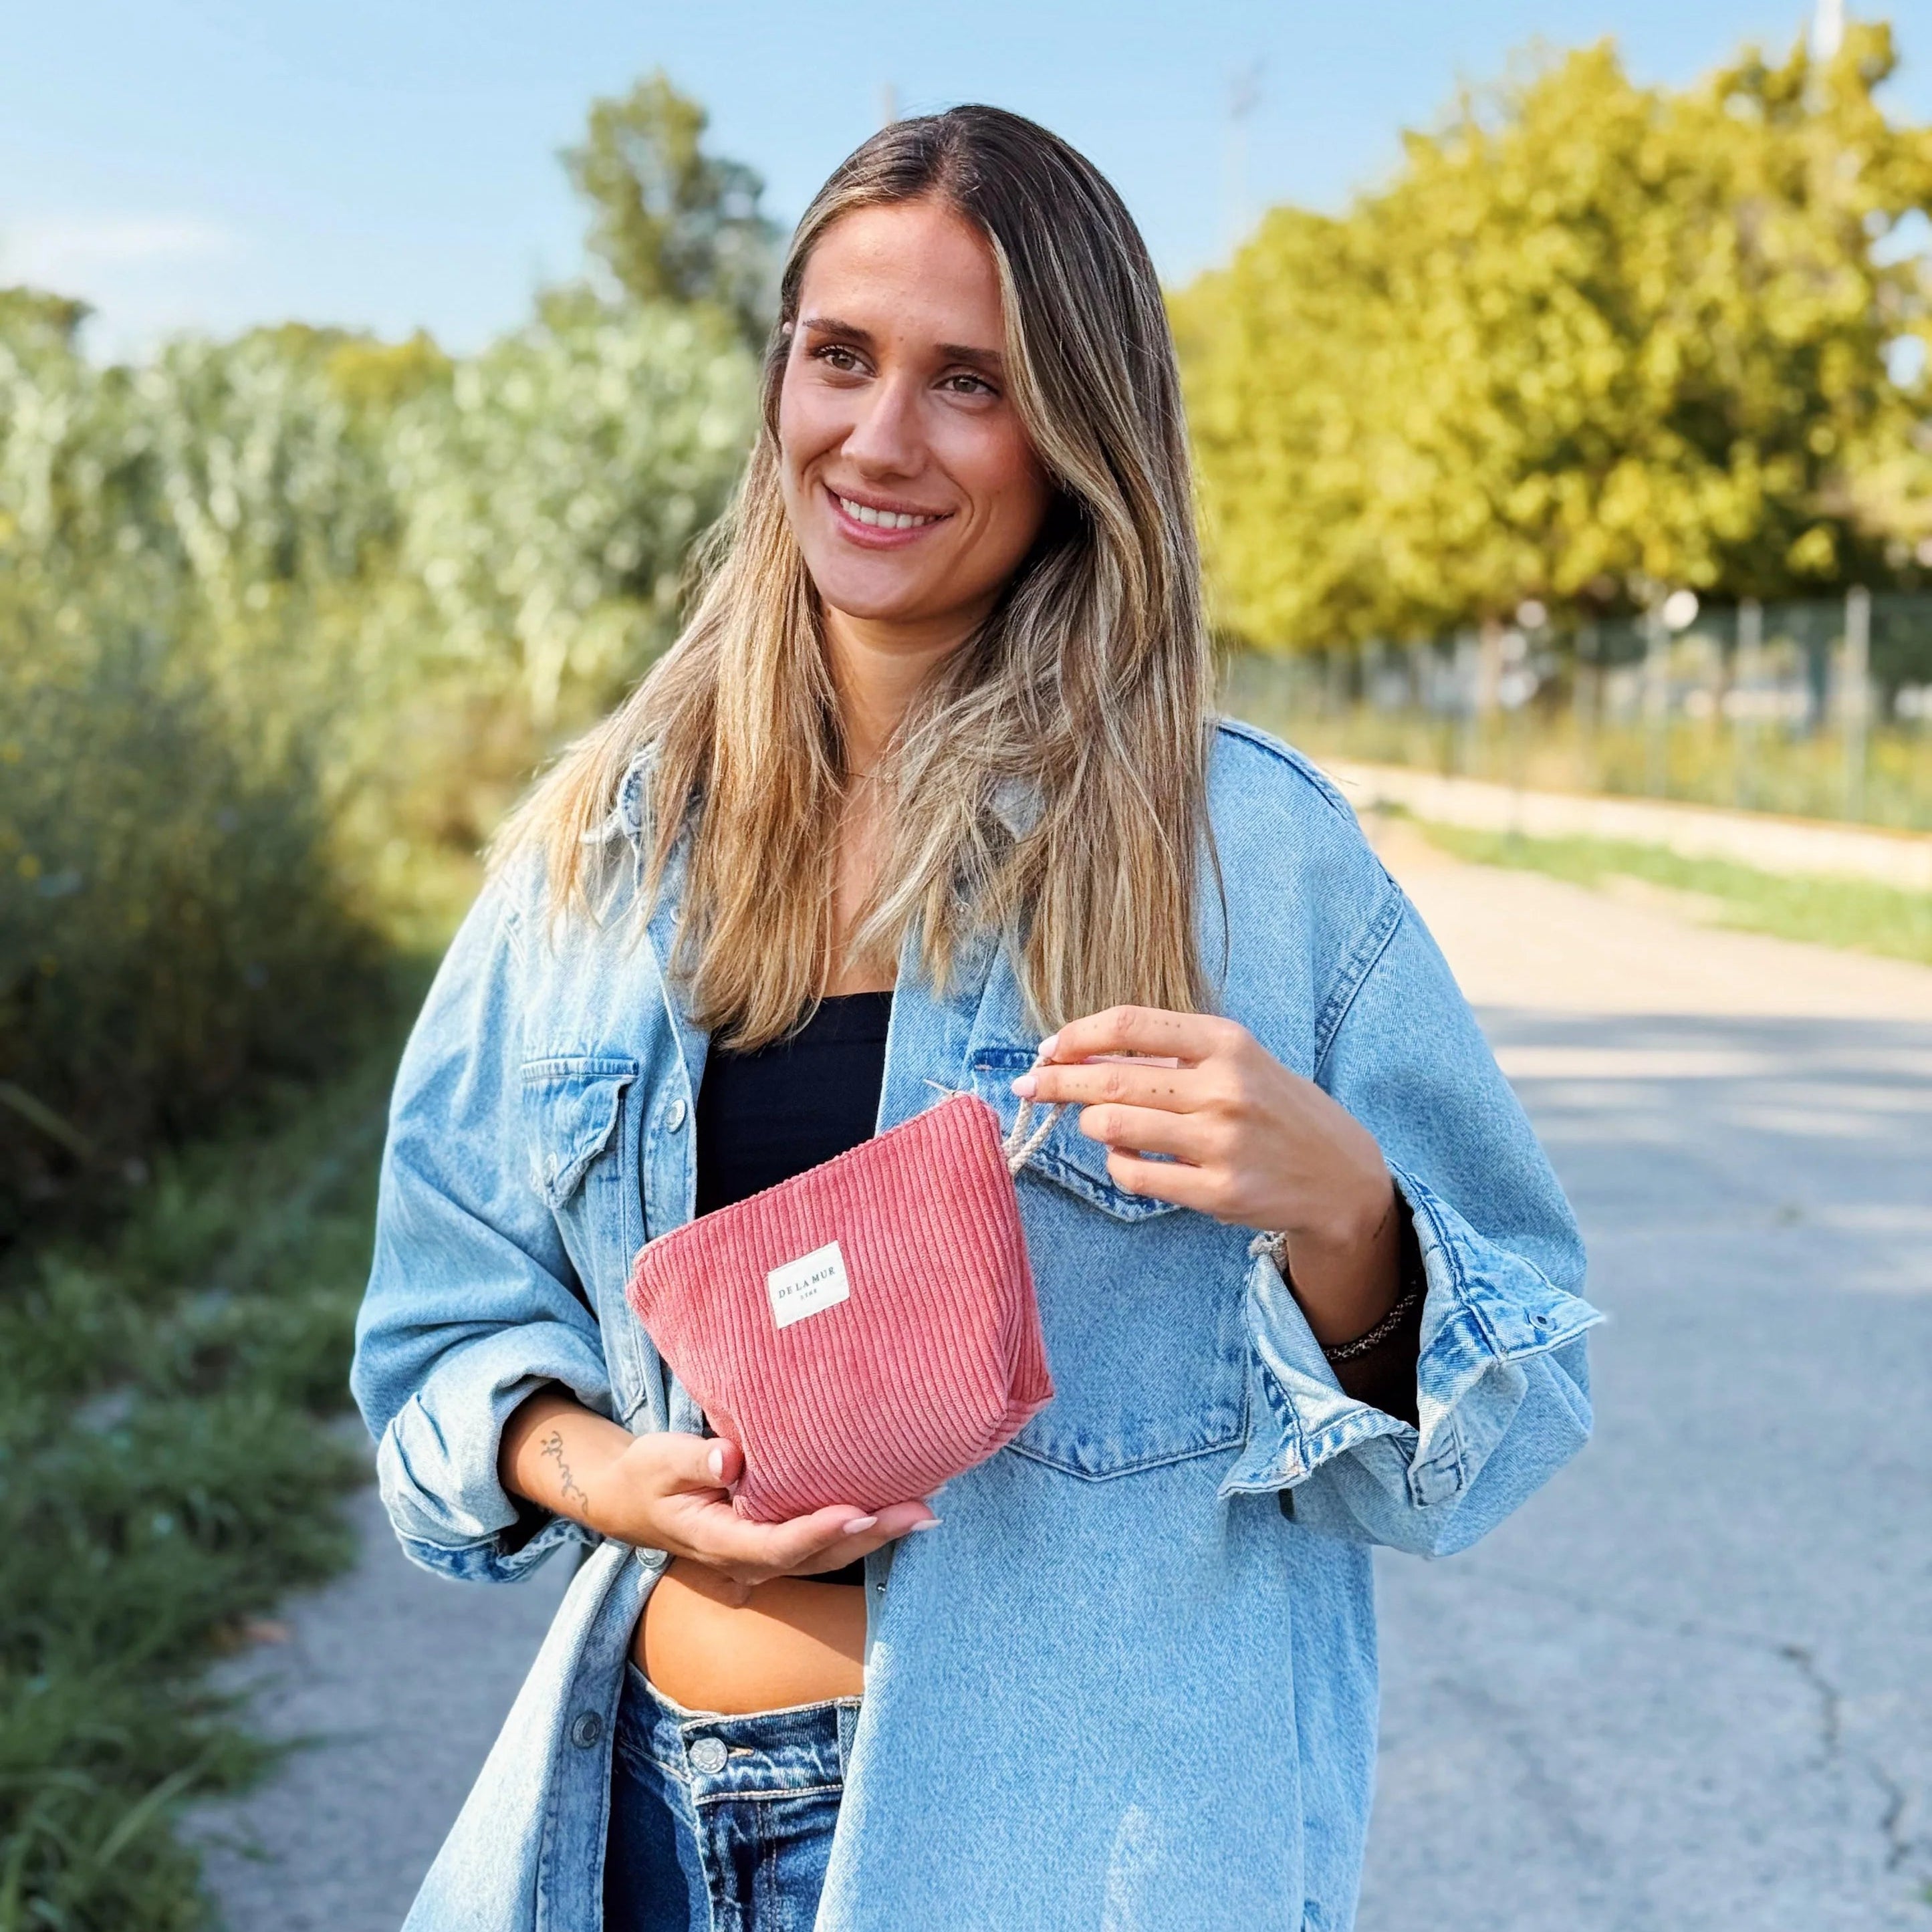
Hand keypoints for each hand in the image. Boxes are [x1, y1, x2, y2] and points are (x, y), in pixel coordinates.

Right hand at [499, 1392, 937, 1601]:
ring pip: (832, 1555)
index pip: (777, 1543)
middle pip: (820, 1554)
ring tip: (926, 1509)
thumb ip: (694, 1461)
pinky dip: (866, 1527)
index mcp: (720, 1541)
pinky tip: (902, 1507)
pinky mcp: (780, 1541)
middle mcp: (751, 1559)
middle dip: (872, 1534)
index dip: (819, 1530)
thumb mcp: (658, 1461)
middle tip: (920, 1510)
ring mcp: (768, 1557)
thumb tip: (732, 1460)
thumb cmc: (648, 1476)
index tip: (858, 1509)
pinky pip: (829, 1542)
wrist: (634, 1501)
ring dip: (880, 1534)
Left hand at [1010, 1004, 1401, 1347]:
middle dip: (1056, 1081)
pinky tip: (1126, 1158)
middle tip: (1028, 1085)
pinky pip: (1133, 1175)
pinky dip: (1116, 1165)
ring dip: (1088, 1125)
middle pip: (1109, 1079)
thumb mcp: (1236, 1061)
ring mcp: (1220, 1143)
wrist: (1340, 1173)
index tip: (1048, 1047)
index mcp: (1227, 1042)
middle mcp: (1224, 1088)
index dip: (1076, 1035)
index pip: (1129, 1025)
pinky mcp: (1217, 1192)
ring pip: (1111, 1128)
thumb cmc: (1272, 1107)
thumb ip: (1168, 1056)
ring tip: (1095, 1125)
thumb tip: (1078, 1052)